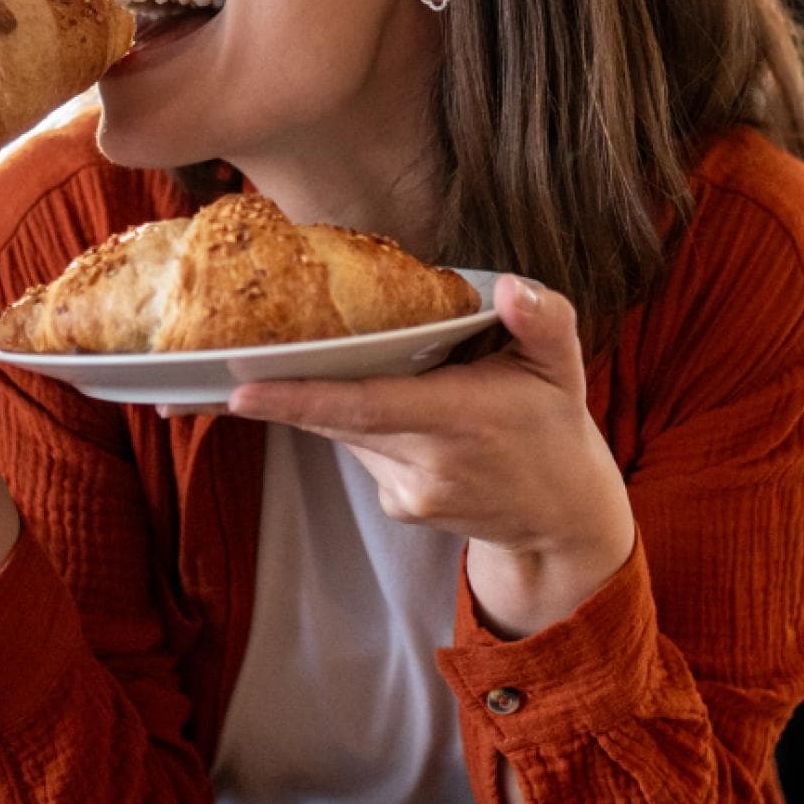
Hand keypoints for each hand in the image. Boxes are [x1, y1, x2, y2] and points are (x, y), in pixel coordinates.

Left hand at [226, 276, 635, 638]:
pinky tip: (399, 412)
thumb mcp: (563, 367)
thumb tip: (510, 284)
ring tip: (361, 366)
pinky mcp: (400, 507)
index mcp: (461, 421)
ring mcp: (411, 493)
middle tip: (240, 353)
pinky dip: (363, 425)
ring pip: (347, 433)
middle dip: (288, 388)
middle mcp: (428, 464)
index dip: (299, 398)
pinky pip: (363, 451)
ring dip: (338, 399)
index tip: (240, 391)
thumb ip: (544, 321)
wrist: (561, 519)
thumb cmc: (555, 429)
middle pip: (337, 419)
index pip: (364, 407)